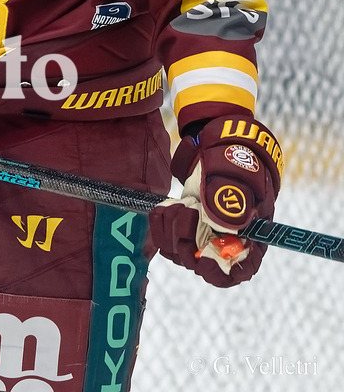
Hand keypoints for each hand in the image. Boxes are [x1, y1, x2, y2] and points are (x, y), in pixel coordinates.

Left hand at [149, 115, 282, 286]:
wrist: (218, 140)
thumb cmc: (236, 157)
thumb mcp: (238, 174)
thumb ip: (231, 201)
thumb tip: (224, 226)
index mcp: (250, 235)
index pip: (239, 270)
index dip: (220, 273)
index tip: (204, 260)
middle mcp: (226, 240)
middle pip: (202, 264)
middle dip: (187, 242)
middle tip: (188, 212)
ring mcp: (203, 233)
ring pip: (180, 252)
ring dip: (172, 230)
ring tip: (181, 204)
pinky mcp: (184, 224)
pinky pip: (165, 238)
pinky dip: (161, 224)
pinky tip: (168, 206)